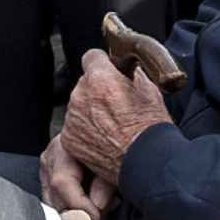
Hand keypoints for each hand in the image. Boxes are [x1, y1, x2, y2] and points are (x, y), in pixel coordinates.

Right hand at [39, 128, 116, 219]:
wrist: (102, 127)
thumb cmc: (110, 143)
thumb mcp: (113, 160)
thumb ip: (105, 183)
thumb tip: (97, 206)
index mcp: (63, 148)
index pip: (62, 183)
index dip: (79, 204)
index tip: (97, 216)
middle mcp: (50, 159)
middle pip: (56, 197)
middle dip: (80, 215)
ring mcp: (47, 170)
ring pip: (54, 204)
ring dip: (77, 216)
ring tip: (101, 218)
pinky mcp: (49, 179)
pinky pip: (56, 202)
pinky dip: (73, 212)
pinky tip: (93, 212)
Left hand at [60, 48, 173, 182]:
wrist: (146, 163)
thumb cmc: (150, 130)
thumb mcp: (150, 92)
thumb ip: (134, 75)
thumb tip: (129, 70)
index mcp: (101, 79)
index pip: (92, 56)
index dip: (103, 63)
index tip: (109, 71)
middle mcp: (81, 96)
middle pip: (85, 82)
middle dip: (98, 89)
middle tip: (117, 104)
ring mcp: (72, 119)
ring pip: (78, 104)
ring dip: (91, 110)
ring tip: (113, 125)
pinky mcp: (69, 139)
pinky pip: (74, 125)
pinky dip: (85, 129)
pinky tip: (104, 137)